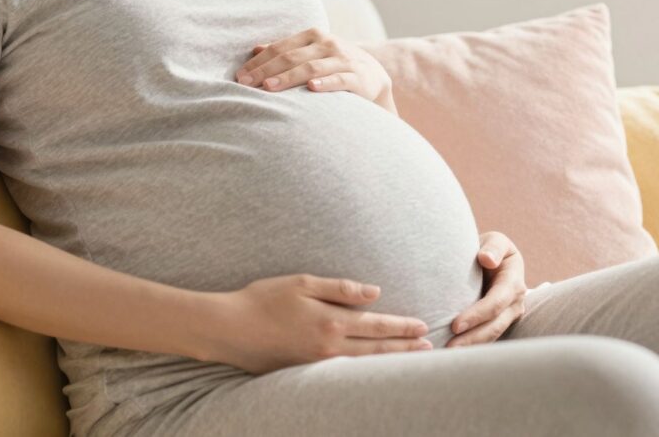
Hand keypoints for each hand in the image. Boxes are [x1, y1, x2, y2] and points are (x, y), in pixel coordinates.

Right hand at [201, 274, 432, 374]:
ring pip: (363, 366)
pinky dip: (364, 371)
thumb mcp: (302, 284)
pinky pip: (344, 375)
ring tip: (410, 361)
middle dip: (404, 349)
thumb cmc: (263, 299)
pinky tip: (372, 370)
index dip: (402, 327)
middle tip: (428, 349)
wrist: (229, 329)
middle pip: (376, 350)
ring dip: (389, 362)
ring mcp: (316, 366)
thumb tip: (375, 293)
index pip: (376, 326)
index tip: (422, 327)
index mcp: (330, 323)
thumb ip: (340, 288)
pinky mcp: (304, 374)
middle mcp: (328, 349)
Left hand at [235, 27, 397, 113]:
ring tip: (269, 88)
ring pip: (312, 67)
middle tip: (246, 84)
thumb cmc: (335, 65)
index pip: (280, 47)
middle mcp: (328, 44)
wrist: (375, 77)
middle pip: (291, 57)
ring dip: (288, 78)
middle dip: (266, 71)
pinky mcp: (359, 77)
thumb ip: (286, 51)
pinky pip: (340, 80)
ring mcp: (344, 60)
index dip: (259, 62)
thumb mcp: (312, 53)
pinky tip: (311, 88)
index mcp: (313, 36)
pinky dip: (325, 83)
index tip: (240, 76)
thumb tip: (254, 49)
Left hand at [447, 231, 527, 347]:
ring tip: (449, 355)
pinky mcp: (499, 324)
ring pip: (491, 336)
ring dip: (471, 347)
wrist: (491, 258)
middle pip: (494, 326)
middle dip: (472, 338)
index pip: (495, 303)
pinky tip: (455, 354)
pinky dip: (472, 347)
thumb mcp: (495, 240)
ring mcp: (509, 316)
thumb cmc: (490, 248)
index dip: (477, 315)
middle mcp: (515, 303)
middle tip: (449, 347)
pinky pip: (487, 338)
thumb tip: (486, 259)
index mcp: (514, 282)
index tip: (455, 325)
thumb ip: (493, 247)